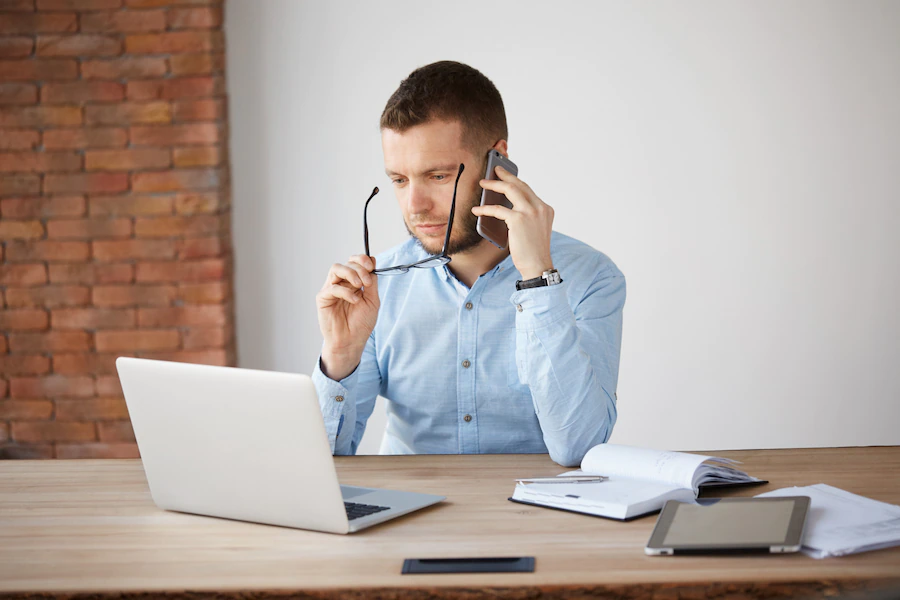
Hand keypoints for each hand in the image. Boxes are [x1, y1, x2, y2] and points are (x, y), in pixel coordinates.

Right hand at [315, 255, 378, 380]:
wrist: (352, 341)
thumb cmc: (361, 323)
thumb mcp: (372, 300)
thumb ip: (371, 282)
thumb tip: (373, 262)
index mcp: (354, 282)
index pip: (355, 262)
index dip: (363, 260)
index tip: (372, 266)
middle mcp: (342, 283)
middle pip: (347, 263)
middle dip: (359, 268)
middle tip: (366, 281)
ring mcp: (331, 289)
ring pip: (336, 268)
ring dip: (350, 273)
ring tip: (359, 285)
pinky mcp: (323, 298)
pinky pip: (332, 287)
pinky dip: (345, 291)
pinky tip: (354, 301)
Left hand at [472, 166, 553, 279]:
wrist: (537, 265)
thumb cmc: (533, 251)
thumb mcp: (534, 228)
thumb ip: (526, 215)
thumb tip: (506, 207)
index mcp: (546, 208)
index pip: (528, 190)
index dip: (516, 181)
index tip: (507, 175)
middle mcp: (540, 207)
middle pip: (520, 184)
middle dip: (506, 175)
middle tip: (495, 169)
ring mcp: (530, 212)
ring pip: (510, 190)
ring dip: (494, 184)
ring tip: (483, 183)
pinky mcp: (518, 220)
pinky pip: (498, 209)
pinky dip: (485, 208)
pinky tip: (477, 210)